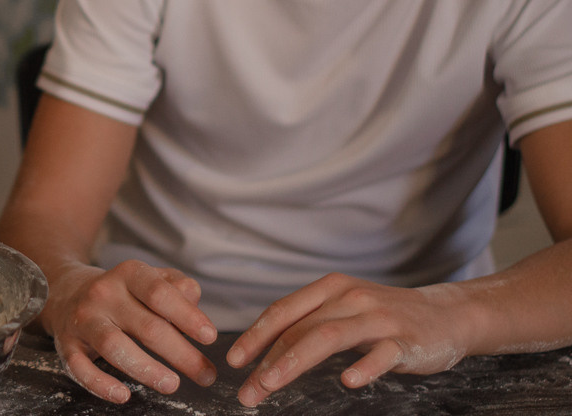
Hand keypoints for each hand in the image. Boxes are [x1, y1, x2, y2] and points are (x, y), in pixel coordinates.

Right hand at [45, 260, 218, 403]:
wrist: (66, 292)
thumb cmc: (123, 292)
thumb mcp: (150, 279)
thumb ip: (177, 288)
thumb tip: (195, 307)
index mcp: (128, 274)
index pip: (159, 293)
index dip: (187, 316)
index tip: (210, 337)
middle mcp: (103, 294)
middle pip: (145, 325)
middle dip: (180, 353)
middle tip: (205, 375)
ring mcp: (83, 319)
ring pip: (114, 345)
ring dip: (146, 368)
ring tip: (172, 384)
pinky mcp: (67, 345)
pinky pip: (80, 368)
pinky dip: (100, 385)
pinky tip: (124, 395)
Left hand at [228, 273, 470, 406]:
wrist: (446, 314)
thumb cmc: (384, 316)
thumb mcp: (343, 310)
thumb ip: (310, 323)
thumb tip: (265, 350)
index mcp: (330, 289)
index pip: (283, 311)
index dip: (255, 336)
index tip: (233, 362)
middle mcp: (350, 298)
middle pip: (300, 328)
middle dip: (267, 360)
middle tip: (247, 391)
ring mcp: (378, 318)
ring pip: (329, 337)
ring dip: (294, 362)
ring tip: (271, 384)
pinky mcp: (406, 340)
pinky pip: (382, 354)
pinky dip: (364, 367)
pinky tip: (348, 382)